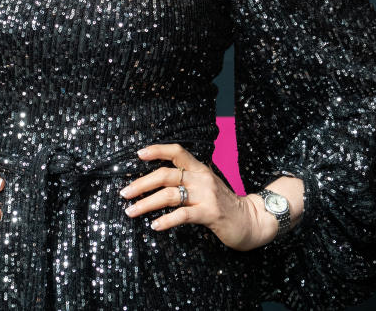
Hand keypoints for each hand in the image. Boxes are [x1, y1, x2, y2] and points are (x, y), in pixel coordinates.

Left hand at [121, 143, 277, 250]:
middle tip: (124, 193)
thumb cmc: (224, 204)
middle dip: (141, 183)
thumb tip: (157, 183)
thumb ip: (188, 181)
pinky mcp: (210, 213)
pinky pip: (182, 215)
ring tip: (131, 211)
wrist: (251, 220)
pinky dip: (165, 220)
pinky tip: (154, 225)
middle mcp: (202, 178)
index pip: (177, 152)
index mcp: (200, 169)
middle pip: (166, 174)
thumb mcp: (206, 186)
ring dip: (147, 203)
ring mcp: (206, 195)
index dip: (157, 150)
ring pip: (169, 194)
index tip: (138, 154)